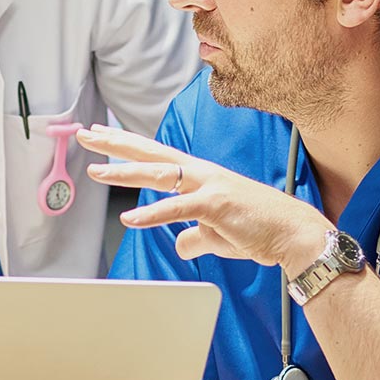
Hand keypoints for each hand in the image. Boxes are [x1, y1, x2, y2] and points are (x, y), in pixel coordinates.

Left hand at [77, 125, 331, 271]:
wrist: (294, 236)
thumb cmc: (258, 231)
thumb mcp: (216, 234)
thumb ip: (193, 236)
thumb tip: (179, 245)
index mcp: (198, 176)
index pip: (154, 155)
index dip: (125, 145)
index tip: (100, 134)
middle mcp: (201, 174)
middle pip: (150, 154)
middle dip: (115, 143)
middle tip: (85, 134)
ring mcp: (209, 186)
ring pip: (158, 175)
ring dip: (124, 172)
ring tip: (96, 171)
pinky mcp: (217, 206)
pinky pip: (178, 210)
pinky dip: (153, 215)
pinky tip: (129, 220)